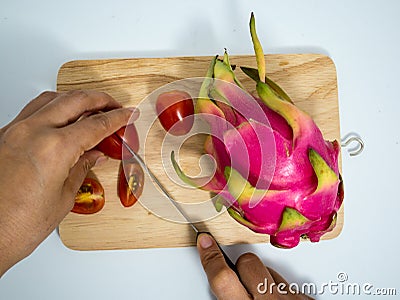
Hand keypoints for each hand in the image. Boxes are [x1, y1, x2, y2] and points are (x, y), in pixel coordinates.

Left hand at [0, 90, 135, 276]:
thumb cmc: (16, 226)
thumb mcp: (63, 197)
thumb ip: (81, 167)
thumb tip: (94, 154)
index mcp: (54, 148)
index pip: (96, 124)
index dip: (118, 118)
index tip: (128, 114)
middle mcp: (32, 132)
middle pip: (75, 100)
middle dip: (100, 99)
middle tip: (114, 105)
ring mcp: (14, 131)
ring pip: (51, 98)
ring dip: (75, 99)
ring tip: (91, 107)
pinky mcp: (2, 136)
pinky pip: (32, 110)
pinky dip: (53, 108)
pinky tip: (62, 118)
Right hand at [197, 233, 312, 299]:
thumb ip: (229, 298)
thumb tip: (220, 285)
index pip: (223, 278)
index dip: (210, 257)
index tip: (204, 242)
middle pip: (248, 263)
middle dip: (241, 268)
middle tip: (242, 285)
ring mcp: (291, 299)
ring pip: (270, 270)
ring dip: (263, 279)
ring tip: (265, 298)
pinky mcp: (306, 298)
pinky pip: (288, 283)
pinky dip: (281, 289)